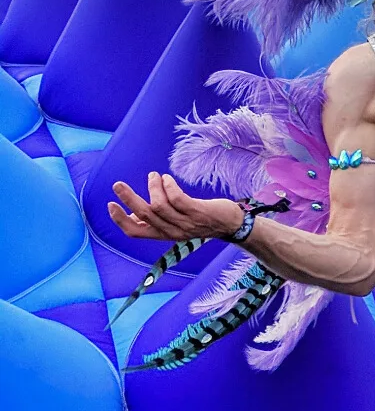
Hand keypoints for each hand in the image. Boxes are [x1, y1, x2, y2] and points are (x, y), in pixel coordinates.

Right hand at [108, 173, 242, 243]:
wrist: (229, 224)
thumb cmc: (198, 219)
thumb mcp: (174, 223)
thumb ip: (154, 220)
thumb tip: (132, 213)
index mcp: (162, 234)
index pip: (135, 232)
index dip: (120, 220)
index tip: (110, 204)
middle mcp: (172, 231)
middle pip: (144, 215)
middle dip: (129, 198)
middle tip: (118, 184)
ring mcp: (185, 223)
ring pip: (159, 205)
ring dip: (153, 187)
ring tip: (155, 176)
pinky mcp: (197, 212)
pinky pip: (177, 198)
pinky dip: (168, 186)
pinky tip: (167, 179)